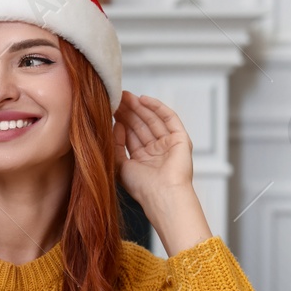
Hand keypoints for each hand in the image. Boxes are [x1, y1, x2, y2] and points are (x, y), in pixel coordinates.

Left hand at [112, 91, 211, 255]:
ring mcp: (169, 145)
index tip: (109, 109)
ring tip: (126, 96)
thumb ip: (116, 146)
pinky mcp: (181, 139)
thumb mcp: (120, 166)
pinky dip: (157, 107)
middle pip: (141, 125)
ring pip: (153, 120)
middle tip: (116, 97)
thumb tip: (115, 126)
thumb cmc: (142, 188)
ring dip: (139, 107)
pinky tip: (144, 99)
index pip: (131, 135)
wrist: (162, 194)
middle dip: (129, 111)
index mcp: (143, 160)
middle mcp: (157, 151)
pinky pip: (169, 118)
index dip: (121, 121)